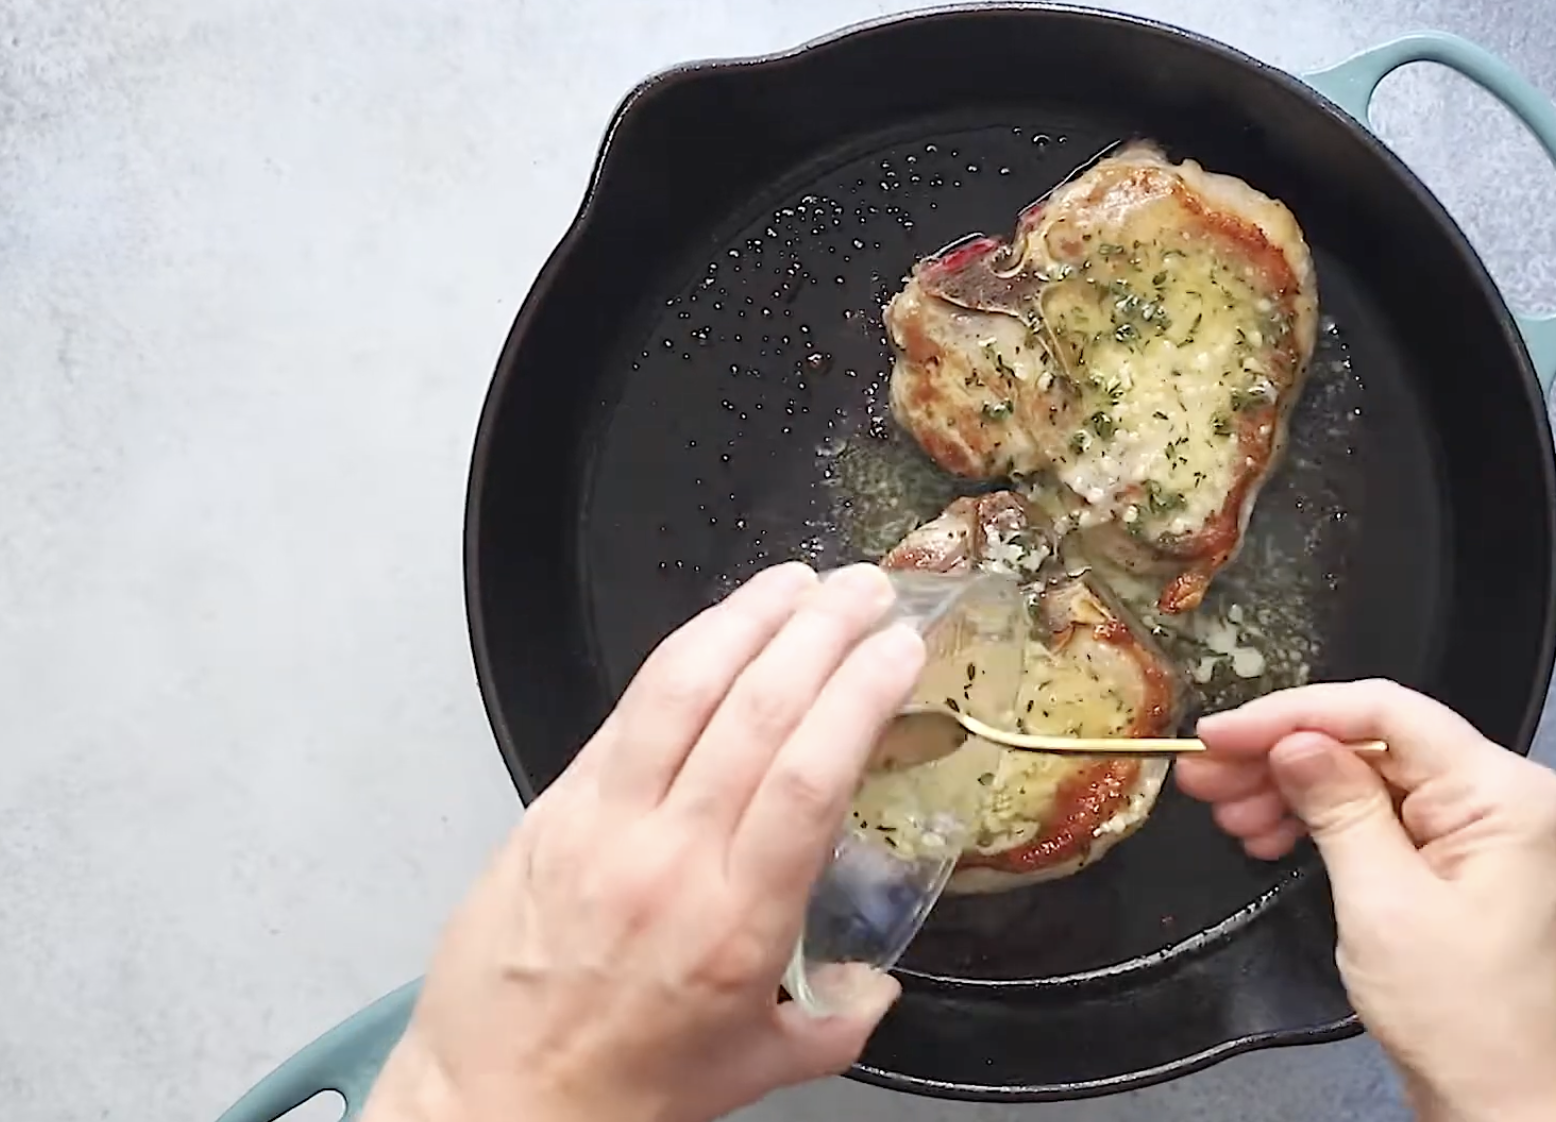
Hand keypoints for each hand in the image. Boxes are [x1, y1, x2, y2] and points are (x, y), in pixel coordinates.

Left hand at [360, 562, 926, 1121]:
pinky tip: (717, 629)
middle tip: (869, 590)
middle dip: (822, 631)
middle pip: (756, 710)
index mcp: (737, 923)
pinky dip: (680, 656)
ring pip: (681, 687)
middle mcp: (670, 859)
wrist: (494, 1103)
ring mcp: (603, 823)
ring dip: (748, 617)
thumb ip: (836, 1022)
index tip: (899, 647)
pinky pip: (624, 711)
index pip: (809, 776)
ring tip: (797, 582)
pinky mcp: (552, 808)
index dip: (860, 694)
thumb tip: (878, 984)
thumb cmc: (619, 1091)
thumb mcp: (756, 1068)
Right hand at [1178, 681, 1555, 1121]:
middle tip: (1205, 775)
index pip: (1387, 712)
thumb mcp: (1381, 902)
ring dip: (1295, 791)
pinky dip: (1325, 823)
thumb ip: (1338, 806)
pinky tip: (1271, 837)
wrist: (1505, 1105)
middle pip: (1376, 743)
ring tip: (1228, 815)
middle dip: (1284, 755)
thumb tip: (1292, 741)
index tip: (1221, 733)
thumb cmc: (1462, 1018)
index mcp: (1503, 791)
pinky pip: (1386, 818)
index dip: (1293, 714)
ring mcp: (1485, 830)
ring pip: (1373, 779)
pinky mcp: (1462, 863)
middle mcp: (1504, 795)